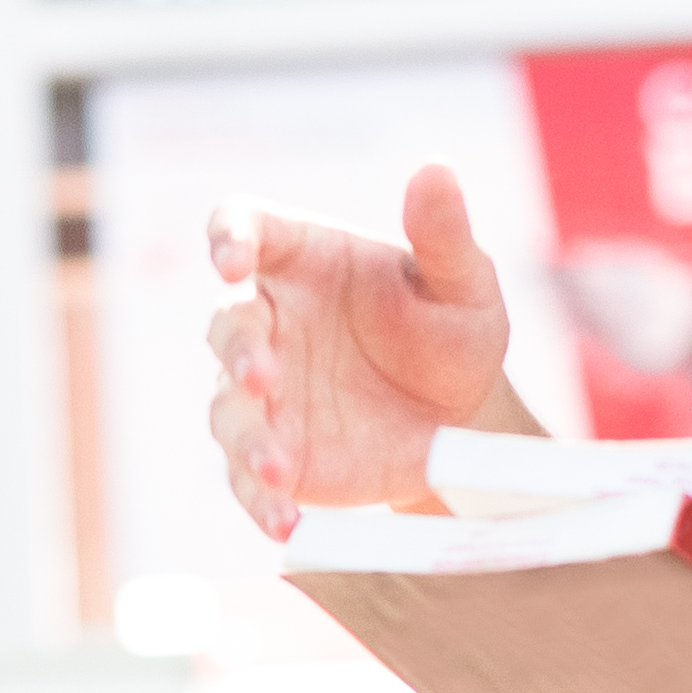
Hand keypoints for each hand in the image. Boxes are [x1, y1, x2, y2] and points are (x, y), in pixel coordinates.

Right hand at [204, 167, 515, 536]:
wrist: (464, 422)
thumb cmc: (453, 333)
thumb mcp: (463, 284)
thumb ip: (443, 233)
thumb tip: (436, 168)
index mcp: (301, 261)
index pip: (242, 228)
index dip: (227, 237)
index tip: (231, 257)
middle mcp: (270, 323)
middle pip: (227, 326)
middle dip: (238, 350)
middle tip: (265, 374)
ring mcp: (266, 394)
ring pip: (228, 409)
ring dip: (245, 436)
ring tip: (278, 468)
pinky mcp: (277, 455)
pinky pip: (248, 480)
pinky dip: (258, 502)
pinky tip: (285, 524)